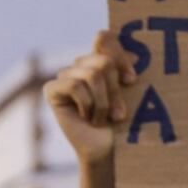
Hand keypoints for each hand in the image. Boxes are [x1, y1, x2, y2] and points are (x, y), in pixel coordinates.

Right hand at [43, 30, 138, 166]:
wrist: (108, 150)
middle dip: (115, 91)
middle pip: (103, 61)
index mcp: (100, 59)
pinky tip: (85, 117)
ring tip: (104, 118)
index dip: (119, 56)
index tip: (132, 80)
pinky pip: (74, 86)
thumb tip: (134, 55)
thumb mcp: (130, 94)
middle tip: (119, 114)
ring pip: (91, 75)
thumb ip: (127, 71)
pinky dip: (86, 104)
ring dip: (103, 103)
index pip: (104, 38)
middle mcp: (81, 64)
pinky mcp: (52, 89)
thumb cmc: (123, 124)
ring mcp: (66, 75)